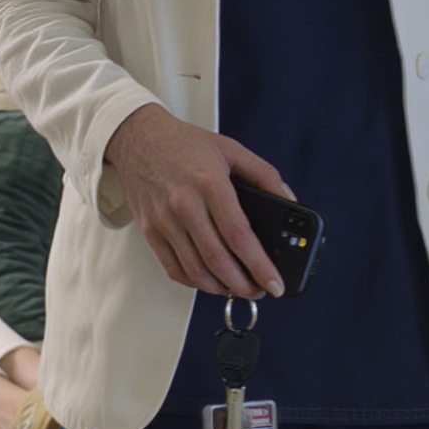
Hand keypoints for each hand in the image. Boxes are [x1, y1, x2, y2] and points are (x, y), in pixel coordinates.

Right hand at [103, 103, 290, 297]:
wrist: (138, 138)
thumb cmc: (185, 144)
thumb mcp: (232, 149)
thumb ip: (265, 174)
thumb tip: (289, 200)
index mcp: (210, 184)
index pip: (239, 235)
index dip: (259, 264)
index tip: (275, 282)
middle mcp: (185, 205)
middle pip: (218, 260)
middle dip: (244, 284)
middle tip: (261, 290)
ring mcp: (164, 221)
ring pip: (196, 270)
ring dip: (221, 288)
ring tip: (239, 288)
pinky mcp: (150, 231)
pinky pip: (174, 268)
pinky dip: (195, 282)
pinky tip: (211, 281)